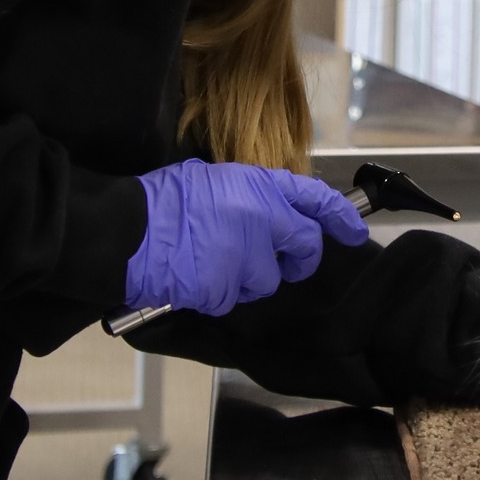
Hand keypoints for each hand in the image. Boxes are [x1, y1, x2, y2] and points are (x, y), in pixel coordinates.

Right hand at [124, 160, 367, 316]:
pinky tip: (195, 277)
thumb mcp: (214, 181)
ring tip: (213, 263)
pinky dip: (218, 294)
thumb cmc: (162, 202)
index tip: (353, 232)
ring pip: (268, 280)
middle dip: (297, 259)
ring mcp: (245, 254)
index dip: (340, 217)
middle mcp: (260, 217)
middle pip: (305, 245)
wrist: (126, 230)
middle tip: (281, 263)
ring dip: (248, 279)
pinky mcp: (227, 287)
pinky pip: (234, 298)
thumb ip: (251, 197)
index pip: (315, 198)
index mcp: (257, 185)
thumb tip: (270, 214)